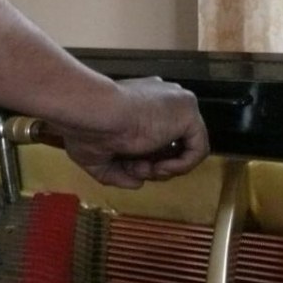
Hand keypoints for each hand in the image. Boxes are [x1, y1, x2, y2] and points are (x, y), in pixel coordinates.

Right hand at [48, 77, 209, 188]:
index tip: (125, 165)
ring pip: (183, 147)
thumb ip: (116, 172)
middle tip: (134, 170)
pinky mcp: (188, 112)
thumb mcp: (95, 156)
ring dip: (164, 168)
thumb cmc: (85, 127)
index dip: (141, 157)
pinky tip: (158, 167)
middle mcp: (159, 99)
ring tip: (143, 168)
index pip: (154, 132)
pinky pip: (198, 149)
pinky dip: (181, 166)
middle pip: (169, 142)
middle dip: (152, 164)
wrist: (93, 113)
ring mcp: (175, 104)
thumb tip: (138, 183)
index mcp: (138, 101)